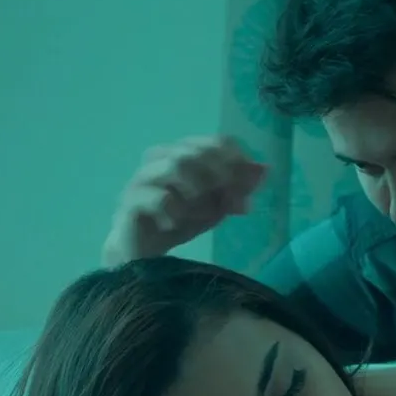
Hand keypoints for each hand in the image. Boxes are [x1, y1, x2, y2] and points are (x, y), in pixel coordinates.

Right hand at [103, 136, 268, 264]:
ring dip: (198, 188)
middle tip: (232, 202)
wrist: (141, 254)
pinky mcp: (130, 202)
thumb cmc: (178, 223)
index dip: (236, 159)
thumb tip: (265, 169)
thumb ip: (237, 189)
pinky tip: (176, 224)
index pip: (215, 141)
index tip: (249, 184)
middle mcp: (161, 159)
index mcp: (183, 154)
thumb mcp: (216, 207)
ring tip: (206, 213)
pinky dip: (175, 209)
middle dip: (220, 175)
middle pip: (195, 150)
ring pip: (175, 164)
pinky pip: (157, 196)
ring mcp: (143, 179)